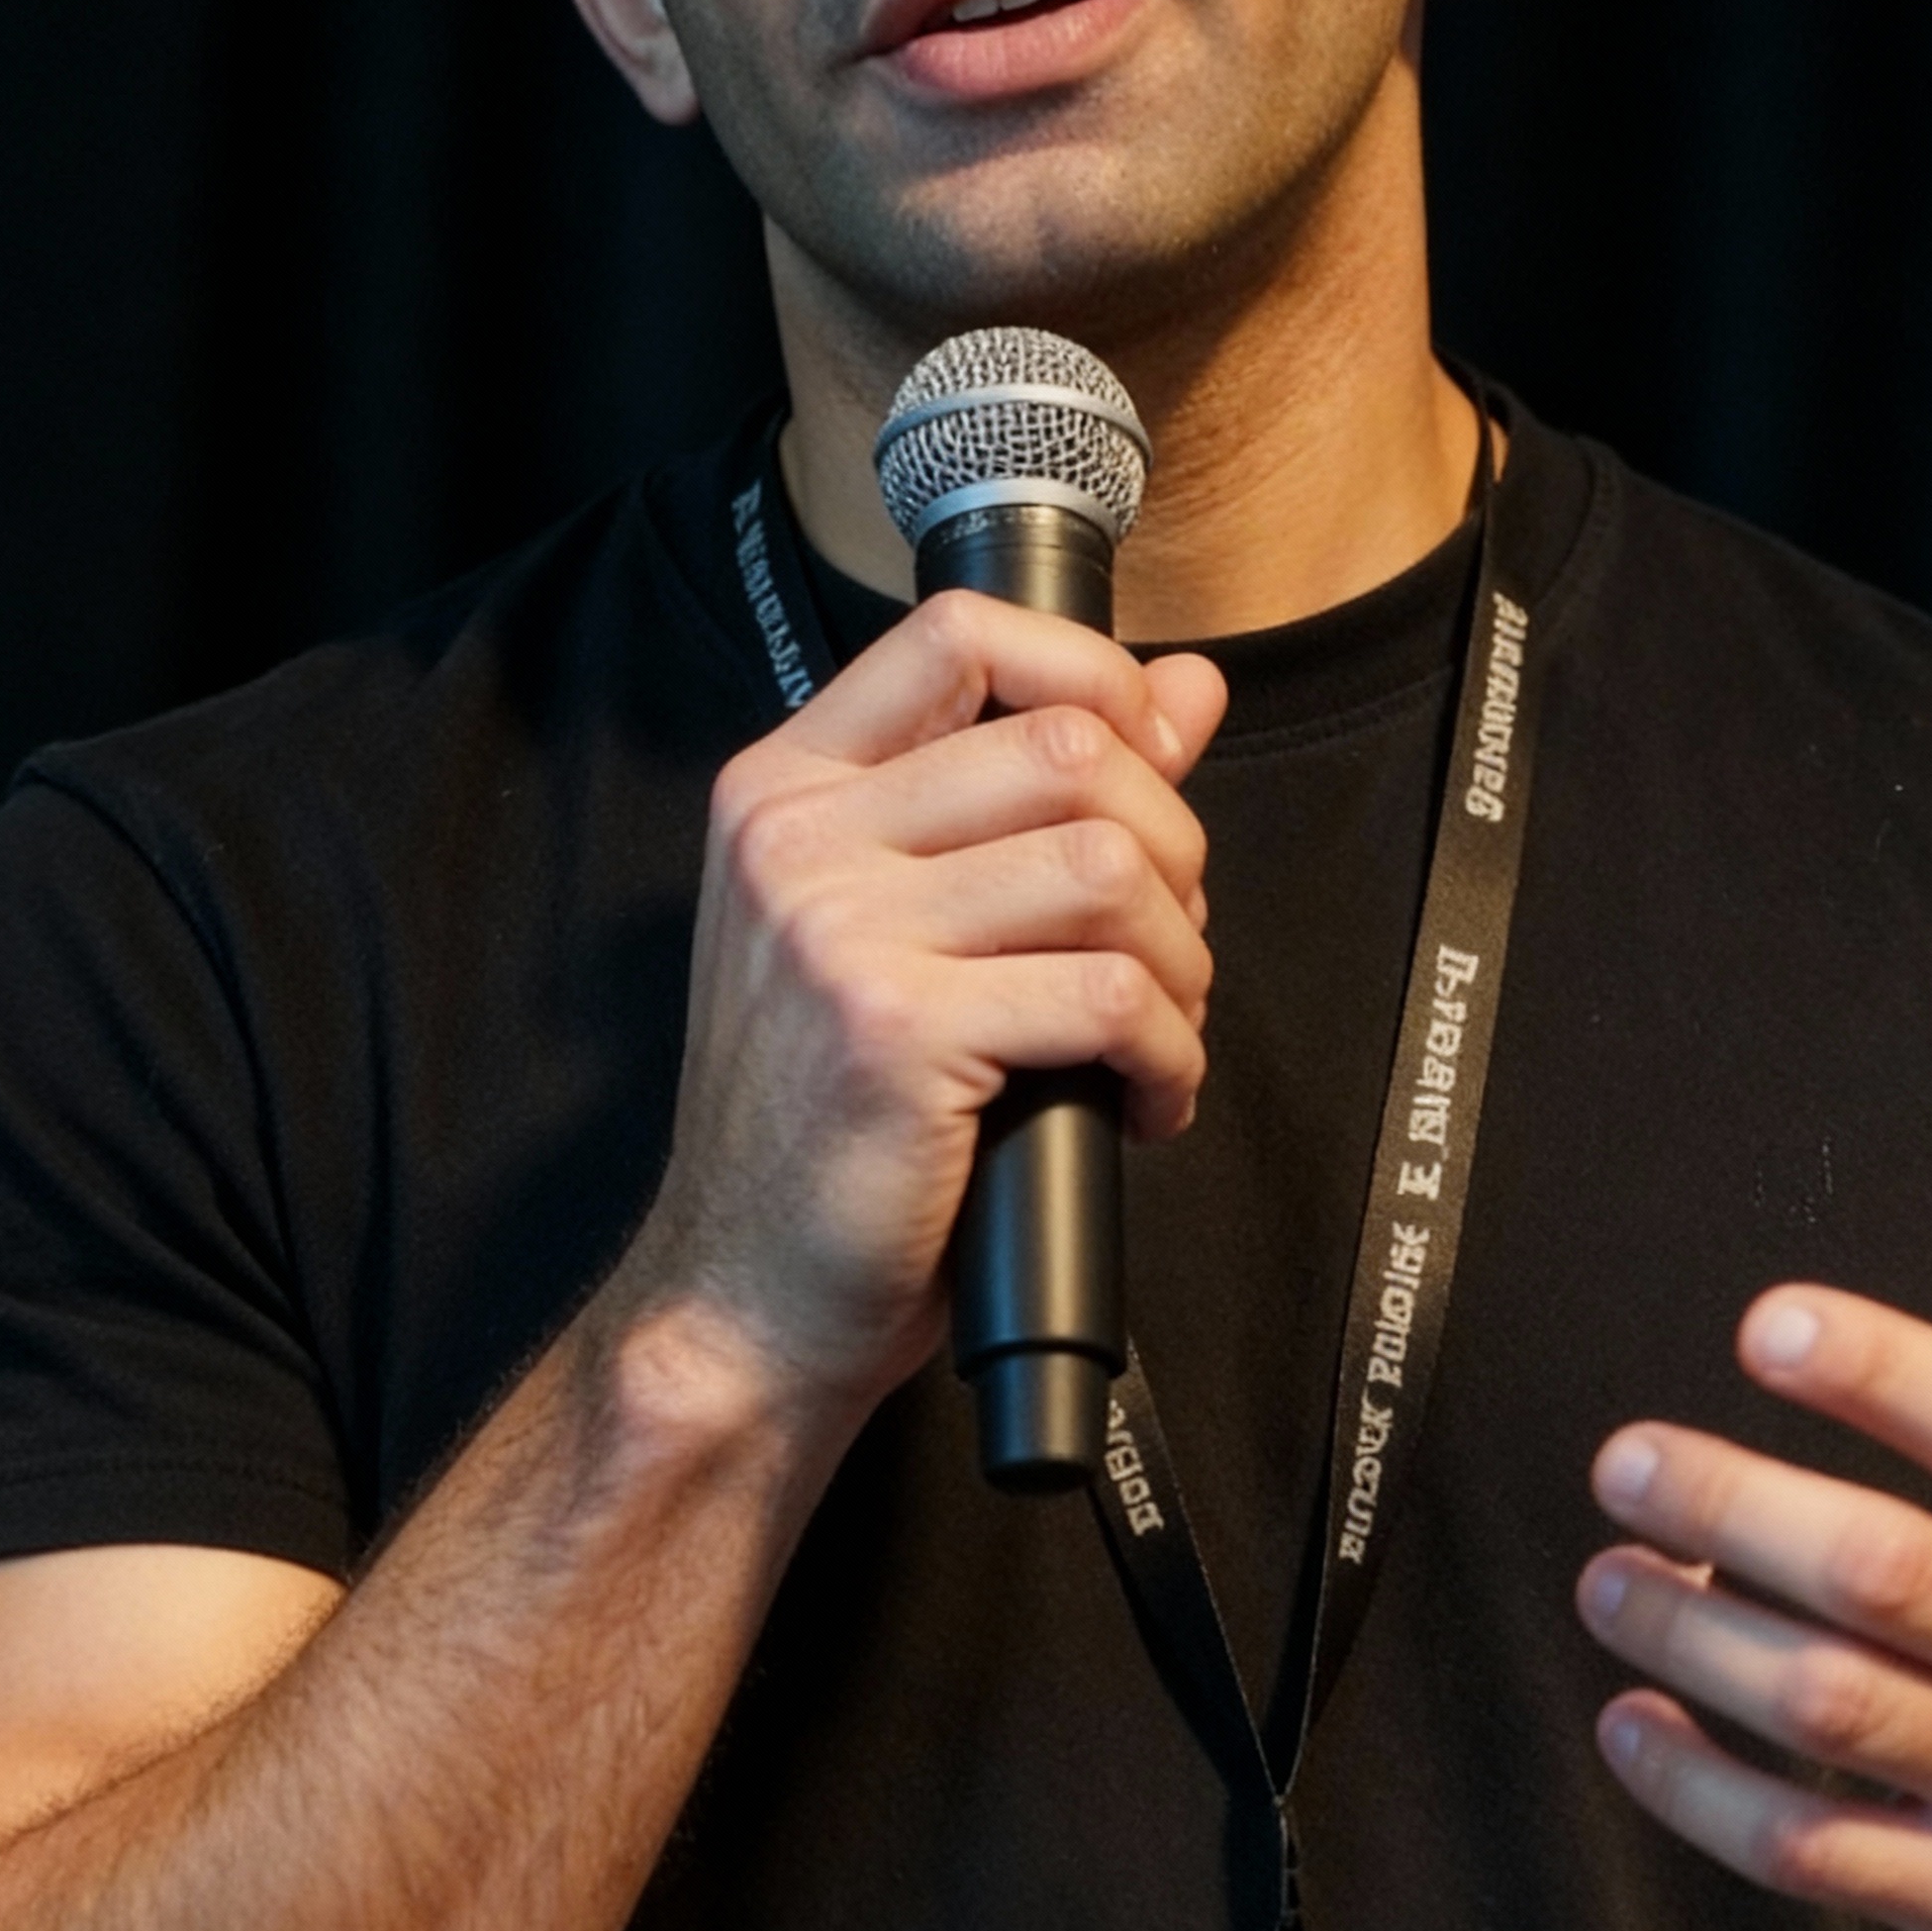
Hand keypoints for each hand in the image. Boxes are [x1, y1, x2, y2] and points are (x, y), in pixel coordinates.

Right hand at [632, 595, 1229, 1403]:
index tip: (1146, 761)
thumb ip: (1033, 797)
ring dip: (1183, 960)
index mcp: (786, 791)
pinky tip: (1146, 1101)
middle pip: (1068, 748)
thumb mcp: (906, 931)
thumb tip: (1186, 688)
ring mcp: (836, 930)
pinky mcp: (895, 1031)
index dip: (1091, 674)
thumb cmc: (830, 1126)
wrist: (744, 1297)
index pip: (958, 634)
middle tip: (1165, 944)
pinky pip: (1111, 997)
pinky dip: (1169, 1056)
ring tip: (1159, 1032)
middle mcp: (797, 840)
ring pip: (1108, 868)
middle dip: (1172, 846)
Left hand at [1575, 1110, 1931, 1930]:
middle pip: (1890, 1572)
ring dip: (1695, 1636)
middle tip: (1625, 1458)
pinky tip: (1628, 1722)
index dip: (1880, 1369)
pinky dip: (1699, 1788)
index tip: (1760, 1326)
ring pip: (1831, 1706)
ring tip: (1607, 1574)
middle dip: (1739, 1505)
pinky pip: (1808, 1847)